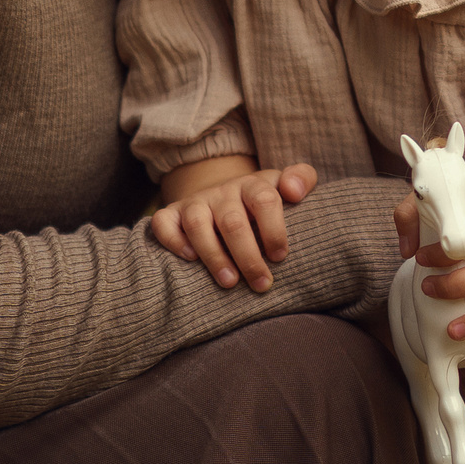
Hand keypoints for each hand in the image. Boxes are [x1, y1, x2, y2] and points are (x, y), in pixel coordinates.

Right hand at [149, 159, 317, 291]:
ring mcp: (195, 202)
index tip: (280, 257)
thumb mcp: (282, 186)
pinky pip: (163, 223)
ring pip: (197, 224)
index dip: (273, 228)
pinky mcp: (172, 213)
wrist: (222, 195)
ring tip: (229, 283)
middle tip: (261, 284)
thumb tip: (295, 191)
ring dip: (213, 255)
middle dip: (247, 256)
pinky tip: (189, 259)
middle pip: (232, 221)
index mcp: (252, 185)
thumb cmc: (260, 202)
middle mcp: (222, 192)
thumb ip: (301, 179)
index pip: (264, 199)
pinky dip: (173, 240)